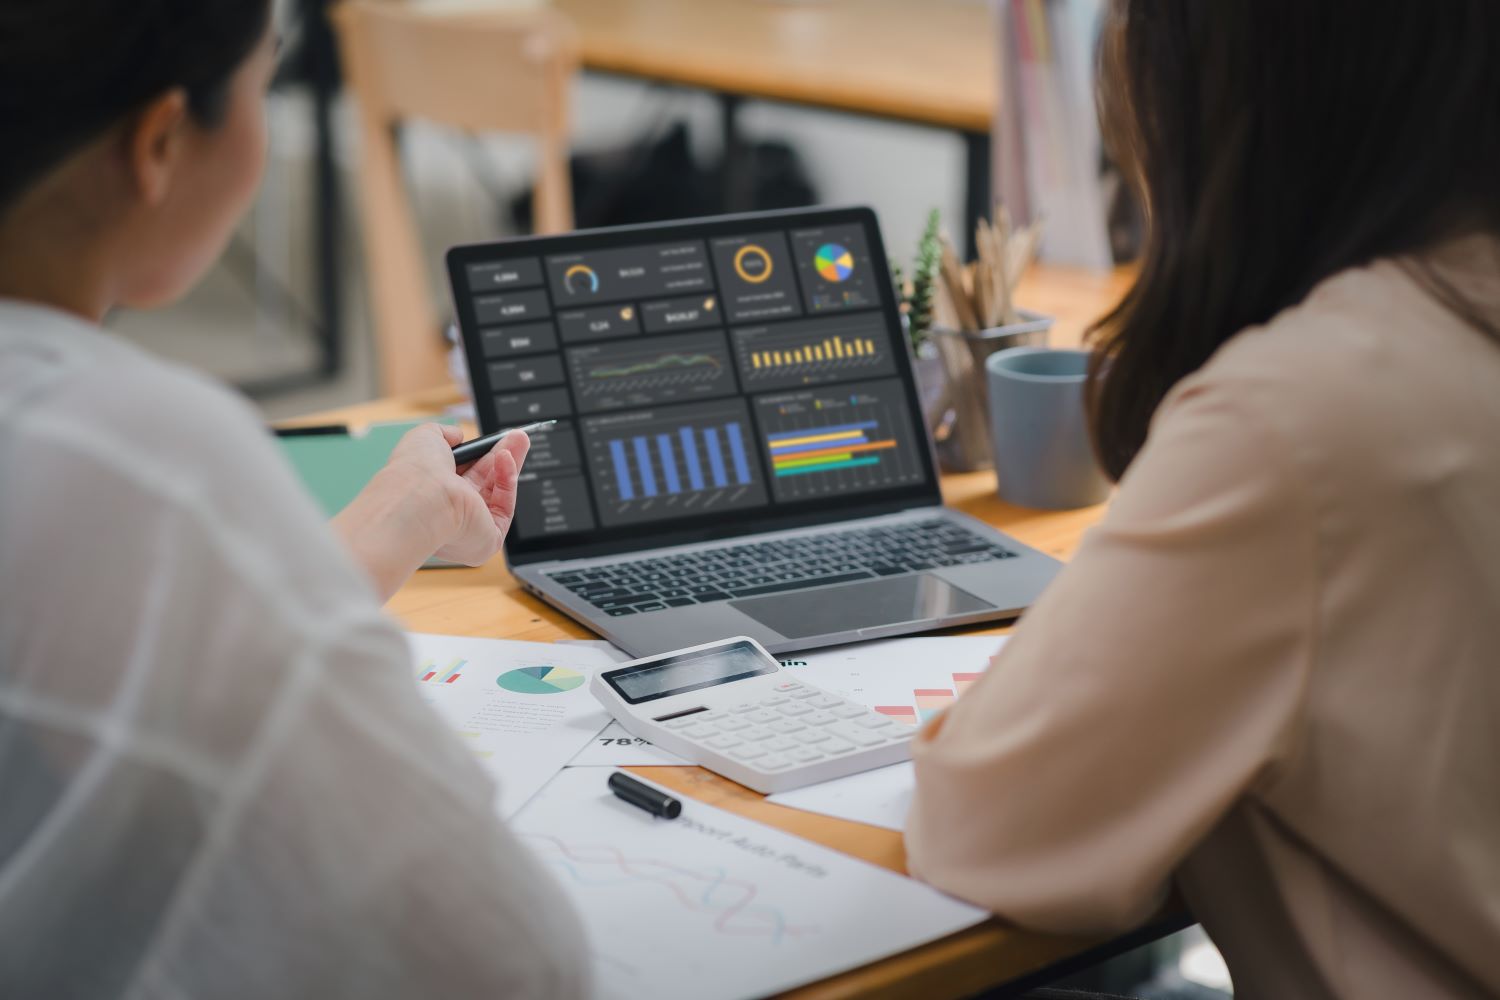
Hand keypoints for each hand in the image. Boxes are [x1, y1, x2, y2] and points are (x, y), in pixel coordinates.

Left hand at [332, 423, 529, 600]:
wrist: (419, 499)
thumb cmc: (415, 471)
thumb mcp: (426, 438)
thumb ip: (445, 434)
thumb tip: (458, 435)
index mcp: (431, 495)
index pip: (461, 475)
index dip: (479, 455)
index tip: (492, 439)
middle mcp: (448, 514)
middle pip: (484, 482)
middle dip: (501, 456)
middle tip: (516, 437)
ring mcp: (469, 528)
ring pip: (497, 493)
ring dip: (509, 464)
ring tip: (518, 440)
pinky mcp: (487, 539)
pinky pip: (504, 507)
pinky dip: (507, 482)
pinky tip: (506, 459)